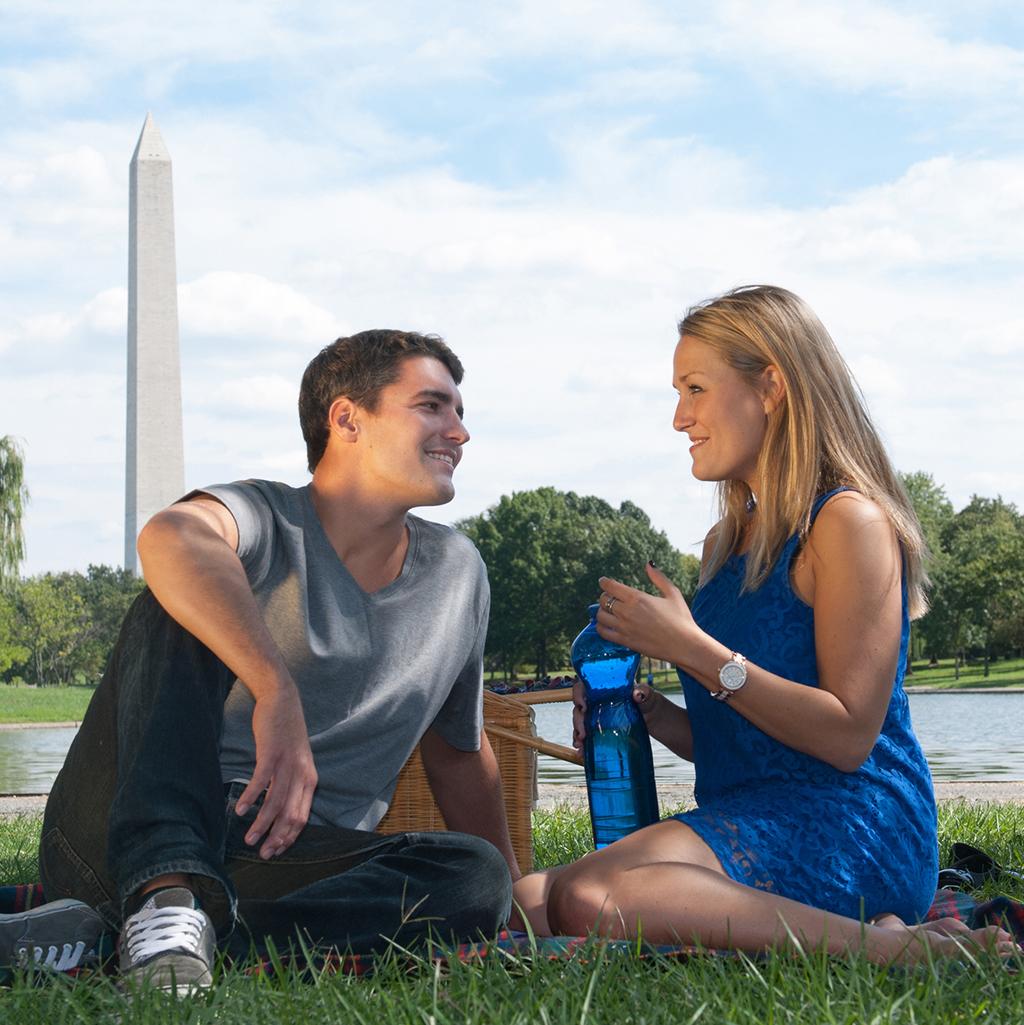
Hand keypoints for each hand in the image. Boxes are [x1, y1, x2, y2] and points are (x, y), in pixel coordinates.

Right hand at [236, 683, 317, 858]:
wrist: (282, 700)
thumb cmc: (286, 734)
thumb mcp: (296, 762)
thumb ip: (292, 785)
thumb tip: (280, 811)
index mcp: (310, 779)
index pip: (302, 817)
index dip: (288, 837)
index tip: (275, 851)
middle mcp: (302, 774)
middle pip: (290, 815)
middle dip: (276, 838)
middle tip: (262, 854)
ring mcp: (287, 764)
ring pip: (275, 802)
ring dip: (261, 824)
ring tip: (248, 839)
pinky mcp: (271, 753)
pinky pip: (261, 781)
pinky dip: (250, 798)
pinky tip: (239, 810)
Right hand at [572, 677, 662, 748]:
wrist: (652, 717)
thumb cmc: (647, 700)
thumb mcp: (646, 694)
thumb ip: (643, 691)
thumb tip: (637, 694)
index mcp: (602, 689)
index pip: (582, 687)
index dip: (578, 695)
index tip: (583, 706)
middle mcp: (596, 702)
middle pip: (579, 709)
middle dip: (578, 721)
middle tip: (583, 733)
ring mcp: (597, 717)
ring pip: (580, 723)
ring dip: (577, 734)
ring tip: (580, 744)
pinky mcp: (600, 730)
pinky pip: (586, 735)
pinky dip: (582, 744)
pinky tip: (582, 751)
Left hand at [596, 562, 698, 664]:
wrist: (684, 645)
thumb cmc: (681, 619)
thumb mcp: (673, 593)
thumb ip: (659, 578)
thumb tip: (649, 564)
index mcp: (638, 598)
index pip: (611, 586)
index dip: (604, 582)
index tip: (603, 581)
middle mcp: (627, 612)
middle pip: (603, 600)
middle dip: (605, 596)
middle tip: (610, 597)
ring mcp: (624, 628)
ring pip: (600, 616)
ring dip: (601, 611)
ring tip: (608, 610)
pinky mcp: (625, 641)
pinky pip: (603, 632)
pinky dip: (601, 627)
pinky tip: (606, 624)